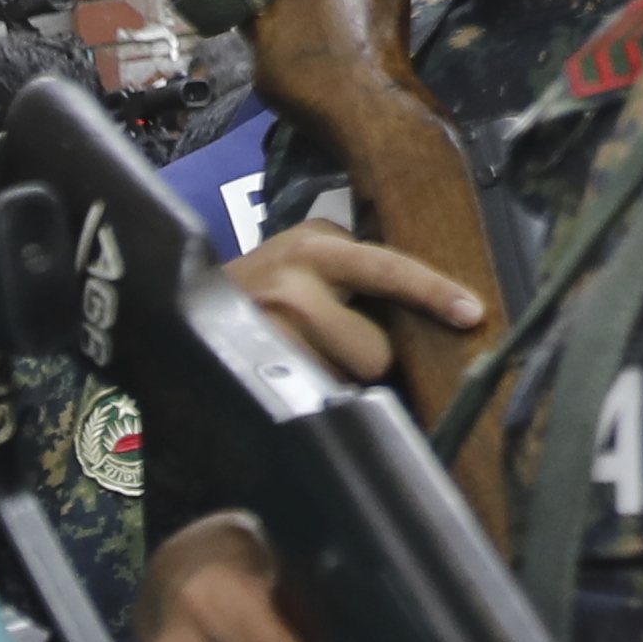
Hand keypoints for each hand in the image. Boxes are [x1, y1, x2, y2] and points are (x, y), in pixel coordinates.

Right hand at [222, 219, 488, 390]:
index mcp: (317, 244)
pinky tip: (287, 377)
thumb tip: (426, 323)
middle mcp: (296, 275)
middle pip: (376, 346)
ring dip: (336, 381)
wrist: (172, 318)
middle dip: (363, 360)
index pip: (389, 269)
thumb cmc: (254, 302)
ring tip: (299, 360)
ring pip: (349, 377)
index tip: (470, 313)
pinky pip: (319, 397)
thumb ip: (354, 280)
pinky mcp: (259, 361)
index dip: (433, 293)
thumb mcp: (302, 269)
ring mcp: (275, 321)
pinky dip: (313, 396)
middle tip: (324, 349)